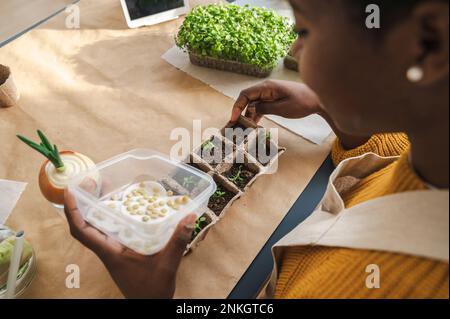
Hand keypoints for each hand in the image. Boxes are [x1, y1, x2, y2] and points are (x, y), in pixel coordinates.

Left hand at [63, 190, 196, 298]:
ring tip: (104, 189)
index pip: (82, 231)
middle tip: (91, 182)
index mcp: (110, 253)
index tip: (70, 192)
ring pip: (97, 227)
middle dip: (83, 203)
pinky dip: (111, 217)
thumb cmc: (153, 290)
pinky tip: (124, 208)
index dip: (73, 211)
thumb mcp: (167, 265)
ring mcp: (113, 251)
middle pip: (86, 225)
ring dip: (96, 209)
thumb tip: (189, 217)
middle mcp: (108, 250)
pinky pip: (111, 231)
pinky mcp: (122, 252)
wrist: (151, 306)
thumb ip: (177, 242)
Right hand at [231, 80, 321, 122]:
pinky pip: (261, 106)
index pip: (245, 94)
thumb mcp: (282, 108)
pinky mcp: (274, 99)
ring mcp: (270, 93)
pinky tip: (254, 125)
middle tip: (236, 125)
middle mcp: (266, 88)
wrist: (318, 99)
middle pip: (247, 98)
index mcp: (267, 87)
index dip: (237, 106)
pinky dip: (256, 114)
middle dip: (240, 111)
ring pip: (253, 103)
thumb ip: (265, 108)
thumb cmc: (302, 102)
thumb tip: (251, 110)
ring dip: (248, 115)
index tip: (233, 119)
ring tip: (244, 128)